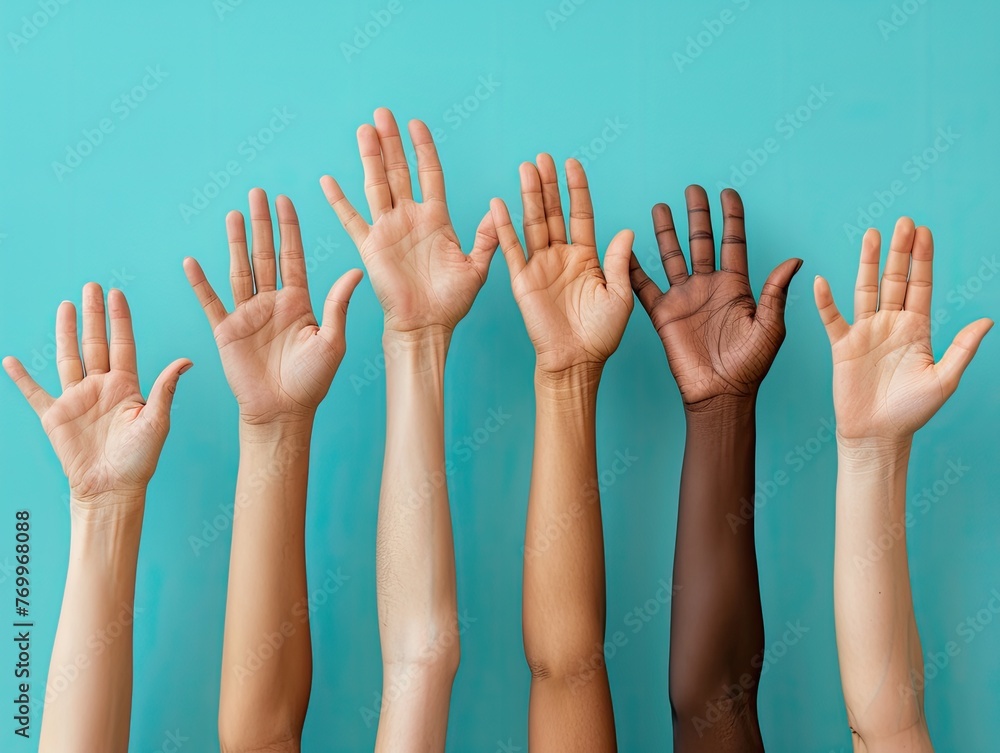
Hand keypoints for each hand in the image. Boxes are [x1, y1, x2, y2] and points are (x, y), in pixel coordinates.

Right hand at [3, 285, 190, 508]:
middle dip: (93, 315)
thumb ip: (165, 388)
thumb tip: (187, 360)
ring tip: (65, 306)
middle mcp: (101, 387)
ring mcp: (76, 399)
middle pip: (94, 343)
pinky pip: (35, 393)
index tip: (117, 293)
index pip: (122, 344)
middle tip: (91, 286)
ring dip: (65, 332)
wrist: (112, 488)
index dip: (120, 319)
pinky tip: (11, 360)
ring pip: (68, 357)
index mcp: (126, 386)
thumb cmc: (139, 459)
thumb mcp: (157, 420)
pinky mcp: (55, 416)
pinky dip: (22, 378)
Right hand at [184, 189, 363, 424]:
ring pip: (240, 269)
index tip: (286, 200)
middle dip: (262, 224)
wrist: (284, 412)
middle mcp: (272, 303)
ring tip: (233, 214)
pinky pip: (211, 301)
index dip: (289, 229)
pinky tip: (192, 261)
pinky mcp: (226, 331)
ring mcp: (248, 314)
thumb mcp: (332, 341)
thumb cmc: (312, 381)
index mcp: (299, 302)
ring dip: (236, 242)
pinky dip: (200, 283)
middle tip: (257, 193)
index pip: (293, 257)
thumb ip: (338, 305)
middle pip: (265, 254)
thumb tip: (356, 270)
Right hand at [320, 107, 495, 337]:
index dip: (423, 149)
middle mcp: (410, 219)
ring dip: (370, 158)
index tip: (416, 124)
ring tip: (364, 130)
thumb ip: (486, 237)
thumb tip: (497, 207)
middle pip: (399, 171)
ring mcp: (388, 230)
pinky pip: (351, 220)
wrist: (426, 326)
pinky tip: (328, 181)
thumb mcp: (476, 267)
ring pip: (377, 185)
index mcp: (436, 220)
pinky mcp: (370, 247)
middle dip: (391, 142)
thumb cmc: (451, 302)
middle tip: (383, 114)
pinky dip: (339, 201)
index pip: (429, 174)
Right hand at [488, 155, 632, 376]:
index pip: (581, 214)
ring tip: (525, 169)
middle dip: (549, 185)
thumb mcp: (619, 295)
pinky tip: (499, 204)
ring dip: (529, 196)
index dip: (577, 189)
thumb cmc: (601, 334)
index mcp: (587, 258)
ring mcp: (540, 266)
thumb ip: (618, 261)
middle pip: (554, 212)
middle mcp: (562, 257)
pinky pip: (511, 249)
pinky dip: (504, 227)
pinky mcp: (522, 280)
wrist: (575, 361)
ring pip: (533, 223)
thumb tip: (627, 230)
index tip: (573, 164)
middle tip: (542, 157)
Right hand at [630, 186, 800, 408]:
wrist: (720, 394)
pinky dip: (634, 268)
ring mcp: (685, 298)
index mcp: (736, 286)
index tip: (728, 192)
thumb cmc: (750, 366)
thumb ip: (775, 292)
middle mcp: (708, 286)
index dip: (731, 216)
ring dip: (667, 231)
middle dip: (697, 214)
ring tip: (660, 206)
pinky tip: (626, 248)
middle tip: (693, 189)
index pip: (733, 241)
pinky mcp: (664, 314)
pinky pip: (645, 286)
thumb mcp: (771, 327)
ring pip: (673, 255)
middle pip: (701, 240)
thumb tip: (795, 260)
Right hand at [814, 217, 991, 440]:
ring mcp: (866, 333)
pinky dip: (826, 301)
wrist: (878, 434)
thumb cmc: (912, 411)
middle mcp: (891, 324)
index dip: (923, 259)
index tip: (925, 232)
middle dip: (900, 251)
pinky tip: (822, 282)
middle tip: (904, 222)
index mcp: (918, 329)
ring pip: (867, 290)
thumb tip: (988, 320)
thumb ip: (962, 348)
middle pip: (895, 280)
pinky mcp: (843, 346)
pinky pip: (833, 319)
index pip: (921, 285)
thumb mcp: (945, 379)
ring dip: (868, 263)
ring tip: (872, 235)